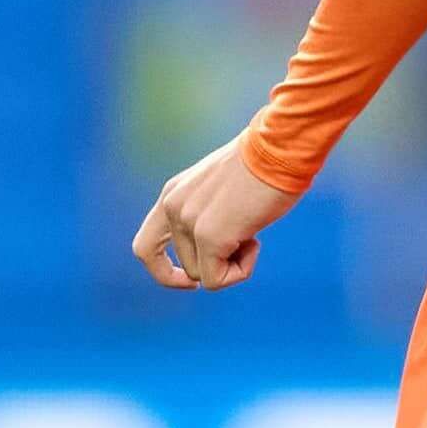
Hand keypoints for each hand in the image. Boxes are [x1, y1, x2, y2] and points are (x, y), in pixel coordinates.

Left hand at [132, 134, 302, 291]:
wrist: (280, 147)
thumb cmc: (265, 166)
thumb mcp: (222, 190)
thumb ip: (208, 214)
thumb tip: (217, 250)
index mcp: (173, 194)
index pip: (145, 247)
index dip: (164, 271)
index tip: (192, 280)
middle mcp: (173, 207)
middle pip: (187, 267)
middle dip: (218, 263)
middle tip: (246, 240)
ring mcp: (188, 221)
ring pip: (203, 275)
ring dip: (234, 264)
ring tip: (253, 231)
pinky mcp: (209, 236)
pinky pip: (217, 280)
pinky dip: (240, 271)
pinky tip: (256, 240)